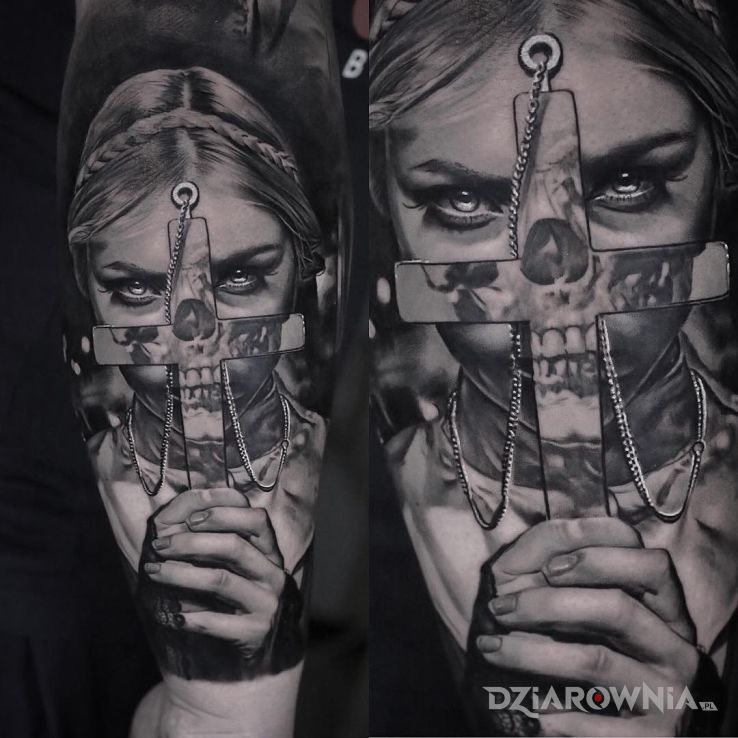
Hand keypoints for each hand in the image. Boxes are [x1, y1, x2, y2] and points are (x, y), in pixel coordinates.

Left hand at [144, 487, 286, 658]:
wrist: (272, 647)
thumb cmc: (246, 597)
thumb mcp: (243, 566)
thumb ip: (222, 541)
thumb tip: (185, 514)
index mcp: (270, 552)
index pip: (256, 519)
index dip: (223, 514)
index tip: (189, 519)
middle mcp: (272, 574)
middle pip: (234, 547)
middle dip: (190, 543)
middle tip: (159, 546)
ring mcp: (266, 603)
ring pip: (220, 581)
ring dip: (180, 575)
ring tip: (154, 572)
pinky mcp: (254, 632)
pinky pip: (213, 621)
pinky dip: (186, 616)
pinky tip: (169, 614)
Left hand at [476, 518, 700, 735]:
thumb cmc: (599, 657)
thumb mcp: (593, 615)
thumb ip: (569, 576)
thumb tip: (538, 555)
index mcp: (667, 612)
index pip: (650, 565)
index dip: (599, 558)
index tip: (547, 567)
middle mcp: (677, 650)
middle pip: (618, 609)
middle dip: (549, 604)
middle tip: (501, 609)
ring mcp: (671, 697)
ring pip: (594, 661)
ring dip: (530, 654)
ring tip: (491, 649)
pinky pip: (600, 726)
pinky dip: (559, 716)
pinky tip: (533, 711)